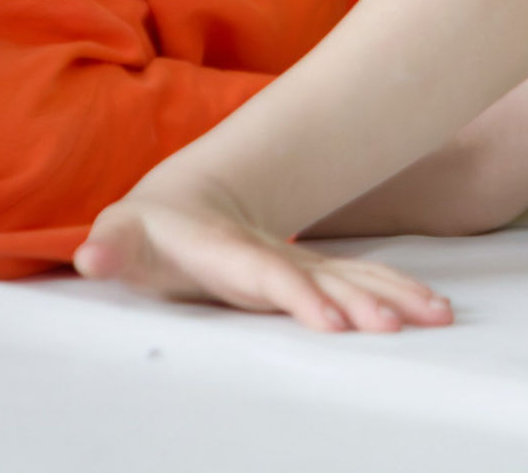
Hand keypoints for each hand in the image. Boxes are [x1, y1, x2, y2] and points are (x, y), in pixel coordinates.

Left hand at [77, 176, 453, 332]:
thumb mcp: (122, 238)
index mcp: (232, 253)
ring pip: (354, 278)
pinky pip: (361, 284)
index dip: (302, 297)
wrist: (187, 201)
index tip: (335, 324)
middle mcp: (274, 258)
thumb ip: (110, 248)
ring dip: (394, 295)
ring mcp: (297, 266)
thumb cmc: (146, 231)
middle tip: (401, 327)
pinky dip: (397, 293)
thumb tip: (90, 256)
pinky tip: (431, 309)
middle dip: (365, 302)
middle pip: (327, 279)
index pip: (272, 275)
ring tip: (437, 316)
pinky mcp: (309, 278)